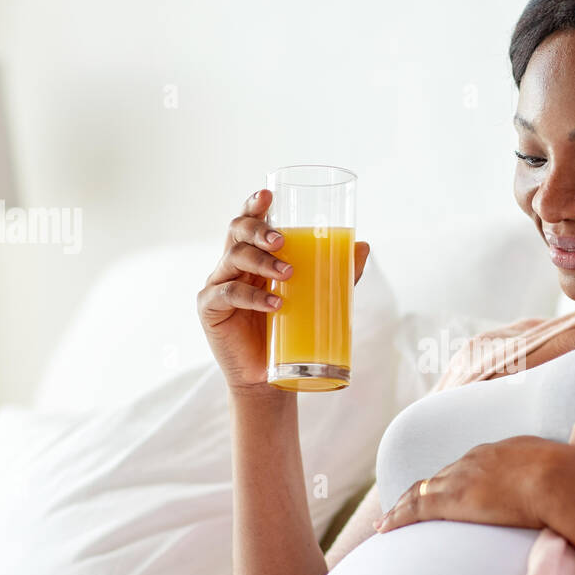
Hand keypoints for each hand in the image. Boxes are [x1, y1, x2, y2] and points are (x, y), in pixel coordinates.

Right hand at [197, 189, 370, 392]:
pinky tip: (274, 303)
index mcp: (252, 257)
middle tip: (283, 239)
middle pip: (236, 232)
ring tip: (288, 274)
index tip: (269, 195)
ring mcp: (218, 285)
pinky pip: (228, 294)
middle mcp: (231, 266)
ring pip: (233, 258)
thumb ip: (335, 273)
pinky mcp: (211, 309)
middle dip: (259, 229)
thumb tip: (363, 246)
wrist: (270, 378)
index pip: (248, 223)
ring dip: (262, 261)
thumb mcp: (315, 298)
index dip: (254, 205)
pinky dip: (252, 296)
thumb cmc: (289, 332)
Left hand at [373, 436, 563, 532]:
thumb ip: (566, 488)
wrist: (562, 479)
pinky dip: (396, 517)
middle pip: (443, 475)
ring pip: (422, 490)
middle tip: (409, 502)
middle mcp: (478, 460)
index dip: (457, 479)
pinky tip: (384, 527)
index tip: (450, 488)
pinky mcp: (451, 500)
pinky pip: (414, 508)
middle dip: (426, 489)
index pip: (473, 466)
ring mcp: (462, 478)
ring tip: (389, 518)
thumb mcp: (572, 479)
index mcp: (506, 452)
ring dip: (404, 504)